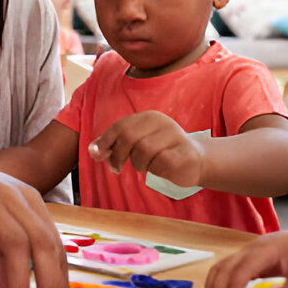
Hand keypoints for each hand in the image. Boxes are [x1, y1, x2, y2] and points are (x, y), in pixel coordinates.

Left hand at [88, 111, 203, 185]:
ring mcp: (175, 136)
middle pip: (129, 137)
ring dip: (138, 164)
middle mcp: (162, 122)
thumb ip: (113, 145)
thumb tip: (92, 150)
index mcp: (148, 117)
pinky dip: (154, 169)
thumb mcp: (136, 145)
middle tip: (116, 168)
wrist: (196, 161)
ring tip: (144, 166)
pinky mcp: (185, 153)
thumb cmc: (161, 152)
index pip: (120, 126)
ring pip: (143, 151)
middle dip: (118, 155)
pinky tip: (160, 168)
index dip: (105, 142)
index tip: (99, 156)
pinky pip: (160, 163)